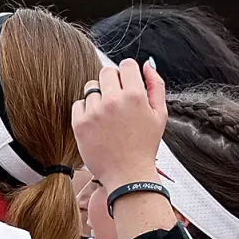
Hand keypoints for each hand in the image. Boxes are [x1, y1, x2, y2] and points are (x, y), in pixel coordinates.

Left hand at [72, 59, 167, 187]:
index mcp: (135, 96)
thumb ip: (156, 85)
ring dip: (99, 97)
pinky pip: (78, 104)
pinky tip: (97, 123)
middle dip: (112, 81)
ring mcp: (94, 112)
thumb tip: (146, 64)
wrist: (127, 174)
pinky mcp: (79, 123)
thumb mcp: (160, 114)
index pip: (126, 65)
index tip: (127, 84)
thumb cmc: (145, 145)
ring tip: (108, 115)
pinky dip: (86, 110)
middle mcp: (113, 101)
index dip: (127, 73)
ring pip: (91, 88)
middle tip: (117, 100)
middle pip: (106, 72)